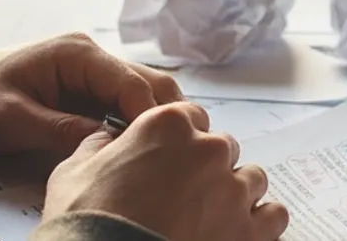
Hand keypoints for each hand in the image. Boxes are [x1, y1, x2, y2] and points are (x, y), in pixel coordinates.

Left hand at [0, 33, 182, 156]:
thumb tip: (108, 144)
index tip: (156, 148)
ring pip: (144, 91)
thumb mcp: (12, 119)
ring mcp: (94, 69)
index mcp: (77, 53)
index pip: (131, 82)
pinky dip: (136, 122)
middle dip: (163, 115)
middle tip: (169, 151)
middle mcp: (93, 54)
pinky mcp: (91, 86)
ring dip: (153, 119)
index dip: (149, 115)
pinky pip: (125, 102)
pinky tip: (136, 145)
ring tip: (155, 150)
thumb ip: (61, 129)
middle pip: (150, 81)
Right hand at [45, 102, 289, 240]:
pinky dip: (260, 224)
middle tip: (183, 197)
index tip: (170, 162)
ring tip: (210, 218)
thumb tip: (107, 138)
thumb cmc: (85, 222)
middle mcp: (209, 149)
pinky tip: (238, 233)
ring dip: (235, 195)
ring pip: (252, 179)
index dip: (180, 142)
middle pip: (223, 148)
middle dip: (206, 169)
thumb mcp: (72, 172)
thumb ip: (98, 145)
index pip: (191, 117)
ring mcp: (233, 189)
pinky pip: (274, 215)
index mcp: (169, 124)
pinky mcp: (250, 229)